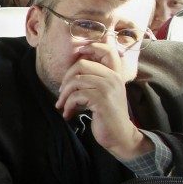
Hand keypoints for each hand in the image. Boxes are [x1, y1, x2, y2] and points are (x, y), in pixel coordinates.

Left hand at [55, 43, 149, 160]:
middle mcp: (113, 78)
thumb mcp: (103, 93)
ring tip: (62, 106)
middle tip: (62, 93)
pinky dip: (68, 106)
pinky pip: (76, 96)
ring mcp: (108, 88)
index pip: (106, 50)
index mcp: (115, 74)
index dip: (90, 47)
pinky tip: (68, 114)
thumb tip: (75, 65)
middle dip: (66, 79)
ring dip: (64, 95)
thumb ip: (94, 78)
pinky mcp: (101, 100)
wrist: (120, 136)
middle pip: (81, 64)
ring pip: (76, 80)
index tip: (77, 56)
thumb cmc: (106, 115)